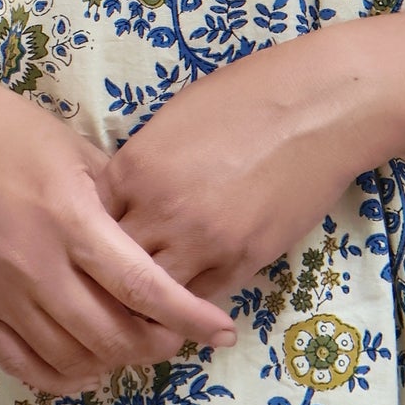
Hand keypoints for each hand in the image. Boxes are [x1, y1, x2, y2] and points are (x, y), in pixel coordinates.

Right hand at [0, 0, 236, 396]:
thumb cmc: (10, 130)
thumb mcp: (77, 149)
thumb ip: (119, 199)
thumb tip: (162, 240)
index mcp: (70, 217)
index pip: (142, 286)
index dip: (188, 316)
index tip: (221, 331)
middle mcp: (34, 263)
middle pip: (110, 334)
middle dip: (156, 344)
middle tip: (176, 335)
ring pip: (70, 358)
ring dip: (112, 362)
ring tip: (134, 346)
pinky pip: (21, 364)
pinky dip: (60, 377)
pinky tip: (85, 367)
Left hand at [105, 38, 367, 306]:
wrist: (316, 109)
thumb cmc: (245, 96)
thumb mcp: (174, 119)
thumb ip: (142, 164)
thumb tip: (126, 196)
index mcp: (135, 168)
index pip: (87, 224)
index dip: (89, 236)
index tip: (96, 244)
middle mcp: (159, 211)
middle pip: (111, 268)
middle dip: (110, 278)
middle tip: (113, 286)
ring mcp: (201, 242)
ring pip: (153, 298)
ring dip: (147, 304)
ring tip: (146, 309)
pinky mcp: (242, 262)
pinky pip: (200, 301)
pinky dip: (189, 306)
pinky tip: (185, 307)